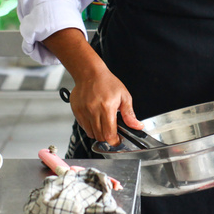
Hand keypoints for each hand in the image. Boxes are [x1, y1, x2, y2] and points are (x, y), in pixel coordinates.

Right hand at [43, 28, 143, 145]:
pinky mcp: (77, 112)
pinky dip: (90, 127)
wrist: (89, 73)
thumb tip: (137, 126)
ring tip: (103, 123)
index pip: (109, 134)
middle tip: (112, 131)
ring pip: (91, 134)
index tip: (118, 140)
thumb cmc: (107, 82)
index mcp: (106, 107)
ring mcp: (83, 112)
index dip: (115, 141)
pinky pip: (84, 127)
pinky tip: (95, 119)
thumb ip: (129, 114)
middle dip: (108, 138)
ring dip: (99, 133)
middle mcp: (93, 111)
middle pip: (100, 137)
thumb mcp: (124, 96)